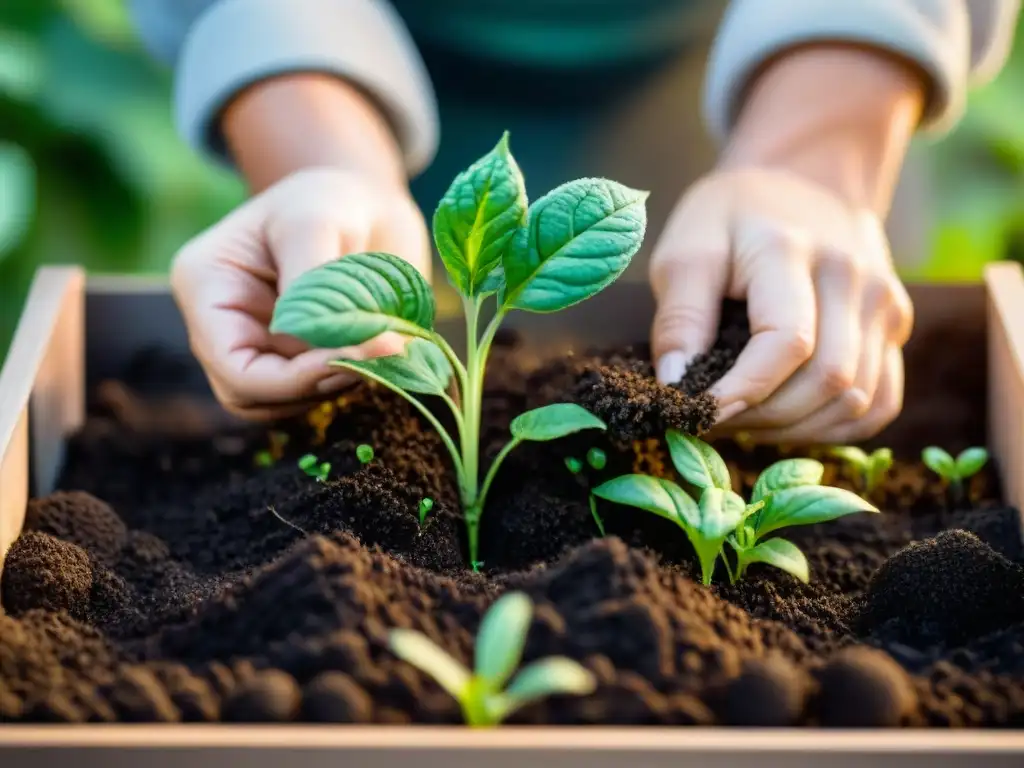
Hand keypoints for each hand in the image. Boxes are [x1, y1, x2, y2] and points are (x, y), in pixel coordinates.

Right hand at [170, 168, 430, 418]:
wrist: (360, 206)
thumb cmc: (329, 199)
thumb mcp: (315, 219)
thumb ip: (311, 279)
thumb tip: (320, 344)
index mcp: (206, 286)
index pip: (231, 364)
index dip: (291, 379)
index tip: (354, 359)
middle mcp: (221, 326)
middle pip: (250, 395)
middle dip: (315, 385)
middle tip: (380, 355)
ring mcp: (257, 349)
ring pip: (281, 405)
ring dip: (333, 388)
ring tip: (384, 348)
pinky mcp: (293, 363)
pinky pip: (312, 394)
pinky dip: (347, 383)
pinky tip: (378, 352)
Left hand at [649, 45, 923, 443]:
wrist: (800, 178)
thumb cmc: (730, 217)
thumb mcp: (686, 249)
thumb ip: (679, 317)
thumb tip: (676, 387)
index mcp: (792, 250)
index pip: (787, 342)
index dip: (744, 391)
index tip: (699, 414)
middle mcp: (853, 277)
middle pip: (828, 380)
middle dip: (764, 418)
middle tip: (715, 421)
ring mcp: (885, 302)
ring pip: (856, 400)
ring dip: (796, 429)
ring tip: (746, 421)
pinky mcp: (896, 324)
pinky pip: (880, 403)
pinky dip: (833, 427)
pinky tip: (789, 421)